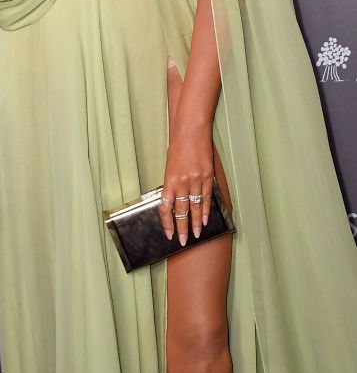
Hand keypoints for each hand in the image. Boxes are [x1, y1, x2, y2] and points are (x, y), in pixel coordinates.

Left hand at [158, 128, 213, 245]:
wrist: (191, 131)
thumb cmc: (178, 147)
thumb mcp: (170, 166)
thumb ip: (172, 184)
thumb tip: (173, 201)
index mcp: (169, 180)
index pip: (166, 207)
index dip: (167, 222)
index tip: (168, 233)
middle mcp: (182, 183)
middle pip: (181, 211)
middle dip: (181, 228)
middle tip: (182, 241)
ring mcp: (195, 180)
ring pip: (195, 207)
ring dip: (195, 223)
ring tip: (196, 235)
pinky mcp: (207, 177)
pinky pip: (206, 198)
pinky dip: (205, 211)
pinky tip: (204, 220)